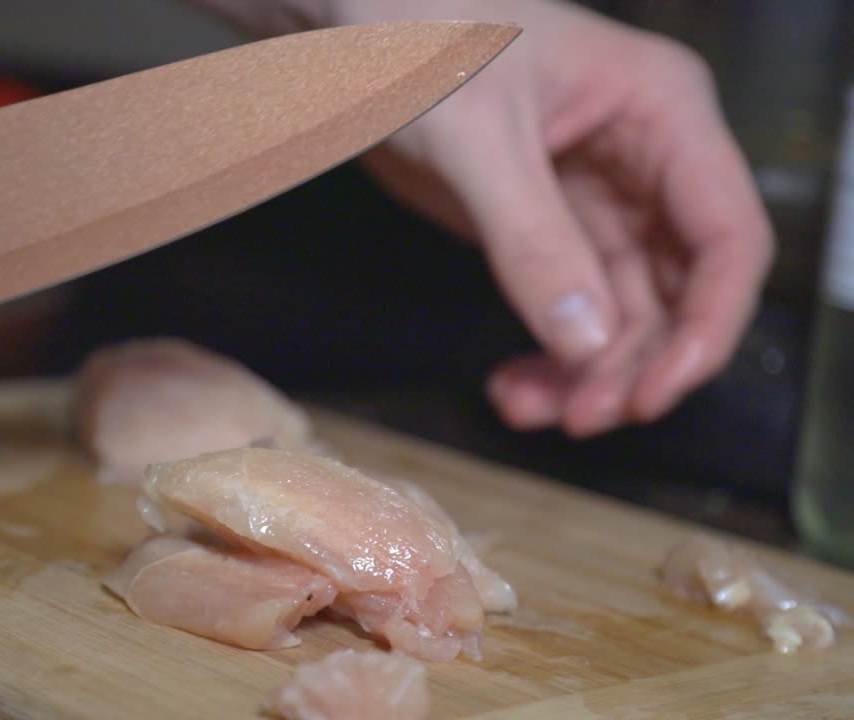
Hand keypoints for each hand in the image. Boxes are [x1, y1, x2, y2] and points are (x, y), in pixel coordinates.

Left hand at [192, 0, 774, 436]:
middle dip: (636, 361)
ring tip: (528, 408)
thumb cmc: (419, 37)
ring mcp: (594, 201)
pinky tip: (512, 385)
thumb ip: (531, 239)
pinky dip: (549, 357)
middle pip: (680, 289)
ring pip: (623, 313)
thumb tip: (585, 341)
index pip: (727, 235)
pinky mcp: (543, 229)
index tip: (656, 389)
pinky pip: (568, 310)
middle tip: (580, 416)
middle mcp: (643, 162)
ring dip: (586, 374)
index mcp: (660, 114)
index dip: (708, 325)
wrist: (351, 33)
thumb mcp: (477, 138)